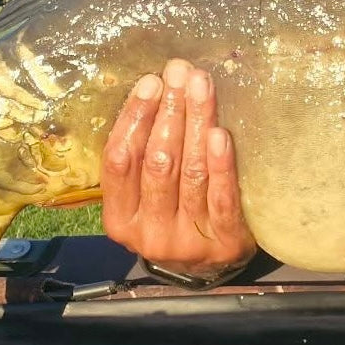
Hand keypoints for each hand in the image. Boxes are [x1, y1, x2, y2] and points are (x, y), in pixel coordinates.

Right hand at [100, 59, 256, 278]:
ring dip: (196, 124)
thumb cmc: (173, 216)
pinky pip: (221, 197)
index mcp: (120, 219)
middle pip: (157, 163)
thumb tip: (155, 88)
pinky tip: (220, 134)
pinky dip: (221, 164)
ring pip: (190, 173)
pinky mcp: (224, 242)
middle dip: (169, 112)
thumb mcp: (144, 198)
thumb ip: (141, 157)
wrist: (210, 270)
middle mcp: (149, 232)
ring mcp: (187, 239)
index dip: (135, 119)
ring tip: (201, 88)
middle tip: (180, 74)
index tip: (151, 82)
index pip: (120, 161)